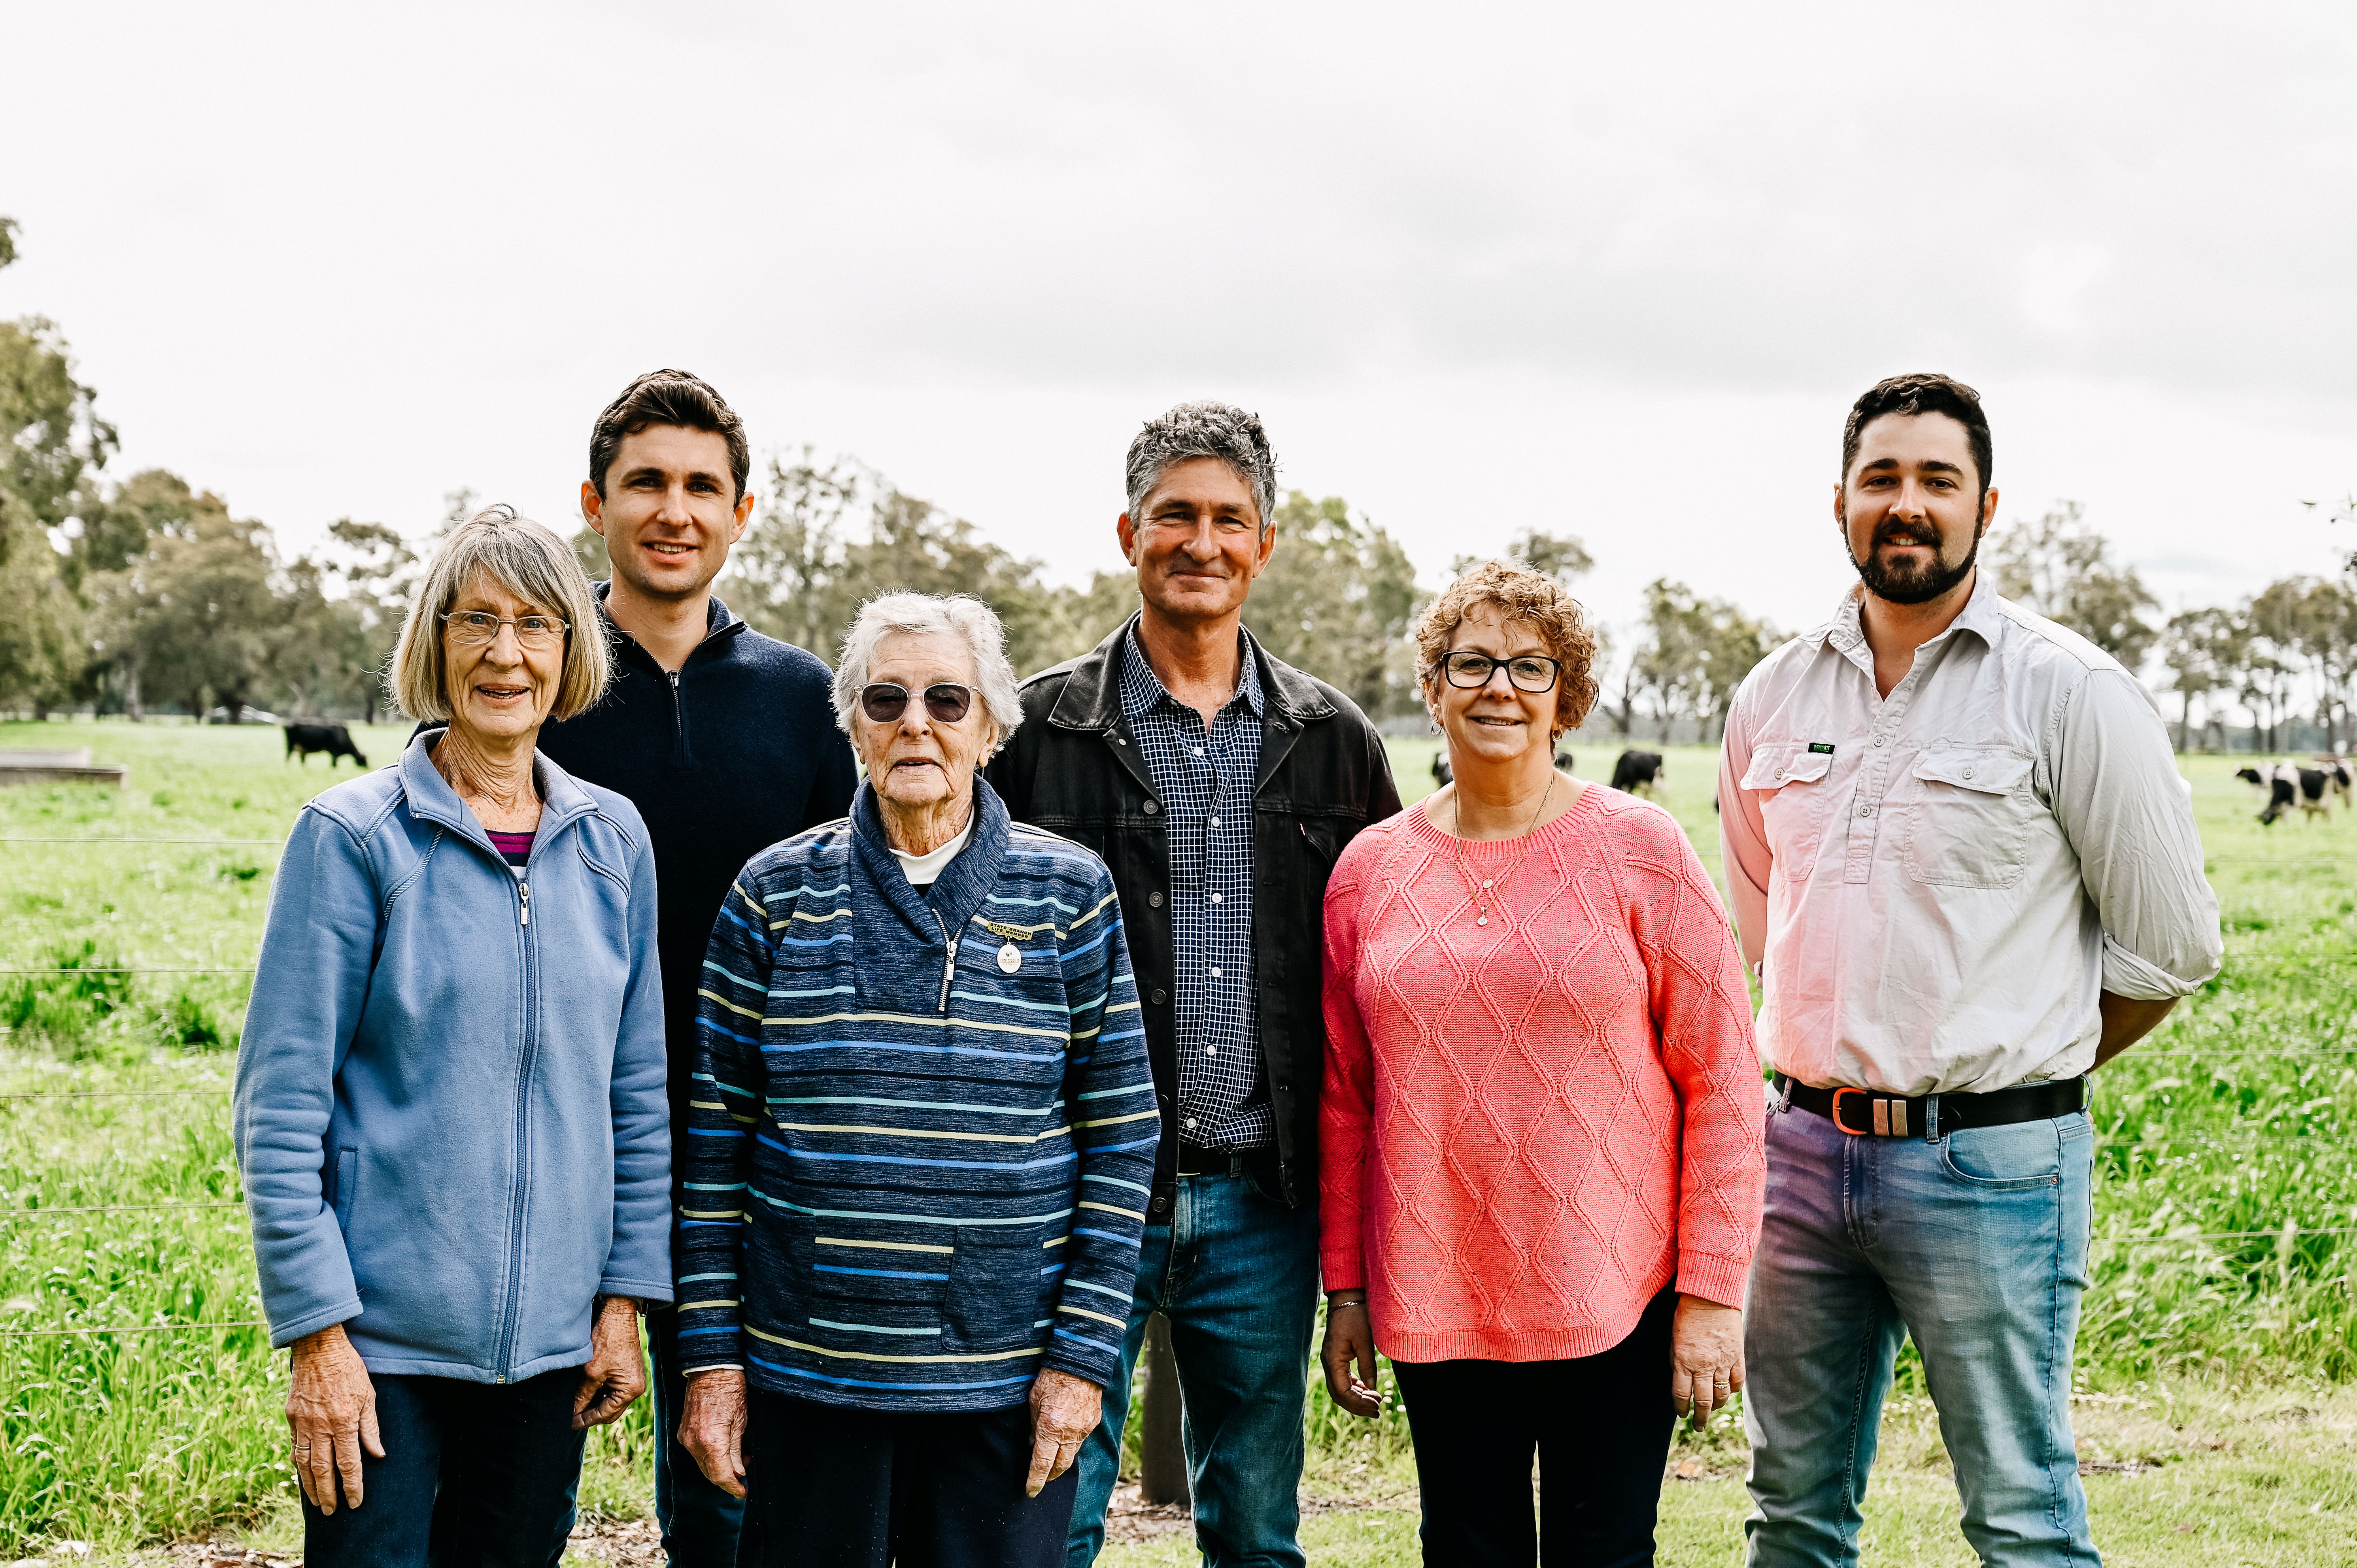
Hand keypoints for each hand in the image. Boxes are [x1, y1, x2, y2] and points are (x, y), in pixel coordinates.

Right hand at [287, 1323, 383, 1513]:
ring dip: (310, 1486)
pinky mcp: (291, 1417)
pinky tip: (303, 1477)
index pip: (348, 1463)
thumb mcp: (368, 1395)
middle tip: (331, 1511)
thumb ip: (371, 1427)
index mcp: (343, 1421)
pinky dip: (298, 1466)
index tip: (355, 1502)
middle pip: (324, 1470)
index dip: (352, 1485)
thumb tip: (378, 1455)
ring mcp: (303, 1423)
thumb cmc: (349, 1368)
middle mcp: (321, 1426)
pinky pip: (295, 1448)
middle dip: (328, 1494)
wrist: (318, 1347)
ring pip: (305, 1463)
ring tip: (316, 1502)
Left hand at [572, 1296, 647, 1429]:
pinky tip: (585, 1392)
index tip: (568, 1423)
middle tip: (570, 1417)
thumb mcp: (591, 1372)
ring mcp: (632, 1379)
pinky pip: (612, 1390)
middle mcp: (635, 1388)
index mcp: (630, 1390)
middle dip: (590, 1414)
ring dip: (594, 1404)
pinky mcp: (627, 1372)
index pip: (605, 1414)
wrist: (618, 1314)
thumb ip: (582, 1396)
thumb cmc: (607, 1340)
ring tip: (575, 1405)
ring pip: (610, 1401)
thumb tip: (572, 1412)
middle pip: (610, 1411)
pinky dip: (599, 1393)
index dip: (585, 1420)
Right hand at [678, 1367, 748, 1498]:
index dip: (733, 1487)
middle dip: (728, 1480)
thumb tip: (738, 1472)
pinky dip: (711, 1458)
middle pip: (710, 1473)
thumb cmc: (732, 1388)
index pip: (721, 1475)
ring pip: (703, 1465)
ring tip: (740, 1464)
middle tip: (745, 1480)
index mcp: (710, 1441)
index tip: (744, 1493)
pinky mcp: (683, 1432)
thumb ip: (737, 1450)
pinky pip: (697, 1453)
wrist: (711, 1366)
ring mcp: (685, 1437)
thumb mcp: (742, 1420)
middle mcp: (693, 1442)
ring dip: (719, 1469)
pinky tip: (726, 1453)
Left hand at [1025, 1368, 1102, 1496]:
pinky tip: (1064, 1437)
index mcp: (1051, 1429)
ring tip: (1052, 1458)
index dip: (1035, 1481)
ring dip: (1061, 1459)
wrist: (1080, 1361)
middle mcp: (1069, 1433)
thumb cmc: (1052, 1378)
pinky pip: (1081, 1439)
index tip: (1030, 1492)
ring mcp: (1084, 1429)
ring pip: (1072, 1454)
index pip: (1042, 1464)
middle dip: (1050, 1475)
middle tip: (1041, 1478)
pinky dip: (1071, 1443)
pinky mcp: (1093, 1422)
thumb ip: (1033, 1426)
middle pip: (1060, 1466)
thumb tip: (1032, 1443)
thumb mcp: (1034, 1401)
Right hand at [1320, 1296, 1380, 1417]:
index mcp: (1333, 1361)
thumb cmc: (1356, 1317)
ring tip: (1375, 1401)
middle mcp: (1328, 1363)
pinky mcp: (1336, 1358)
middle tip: (1378, 1410)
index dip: (1359, 1404)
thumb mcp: (1365, 1342)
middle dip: (1358, 1405)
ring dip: (1356, 1398)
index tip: (1377, 1406)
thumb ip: (1368, 1367)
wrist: (1347, 1298)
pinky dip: (1354, 1387)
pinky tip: (1367, 1389)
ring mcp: (1331, 1361)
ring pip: (1340, 1389)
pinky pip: (1342, 1379)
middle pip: (1339, 1395)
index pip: (1342, 1392)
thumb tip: (1372, 1390)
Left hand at [1670, 1294, 1743, 1430]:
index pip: (1681, 1394)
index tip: (1681, 1414)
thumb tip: (1680, 1380)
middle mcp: (1703, 1365)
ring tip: (1712, 1409)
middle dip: (1699, 1418)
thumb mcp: (1673, 1339)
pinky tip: (1728, 1392)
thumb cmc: (1687, 1315)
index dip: (1681, 1408)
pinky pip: (1738, 1381)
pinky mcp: (1737, 1356)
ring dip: (1716, 1406)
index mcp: (1683, 1361)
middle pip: (1703, 1401)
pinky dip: (1733, 1389)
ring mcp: (1722, 1362)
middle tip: (1698, 1426)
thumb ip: (1676, 1361)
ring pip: (1721, 1394)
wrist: (1710, 1297)